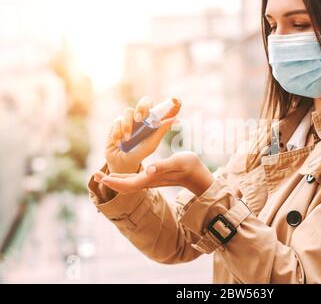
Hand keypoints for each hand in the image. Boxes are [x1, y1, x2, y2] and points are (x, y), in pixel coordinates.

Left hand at [94, 152, 213, 196]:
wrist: (198, 174)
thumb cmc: (189, 166)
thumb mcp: (177, 162)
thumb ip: (163, 166)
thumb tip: (148, 169)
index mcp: (152, 178)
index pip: (128, 184)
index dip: (113, 181)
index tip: (100, 177)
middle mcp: (149, 181)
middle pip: (125, 186)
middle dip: (109, 182)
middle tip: (94, 175)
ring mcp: (151, 180)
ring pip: (128, 184)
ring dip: (114, 180)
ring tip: (101, 175)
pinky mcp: (154, 177)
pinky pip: (134, 179)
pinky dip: (123, 177)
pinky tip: (118, 172)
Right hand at [106, 97, 180, 173]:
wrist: (121, 162)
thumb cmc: (139, 154)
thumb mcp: (151, 145)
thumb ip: (161, 131)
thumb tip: (175, 119)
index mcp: (155, 122)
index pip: (165, 109)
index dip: (173, 102)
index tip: (176, 99)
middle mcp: (144, 118)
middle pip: (146, 101)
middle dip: (142, 107)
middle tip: (139, 119)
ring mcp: (131, 119)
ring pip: (128, 111)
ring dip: (127, 125)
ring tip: (127, 139)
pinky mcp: (118, 123)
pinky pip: (117, 121)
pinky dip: (117, 132)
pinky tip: (118, 142)